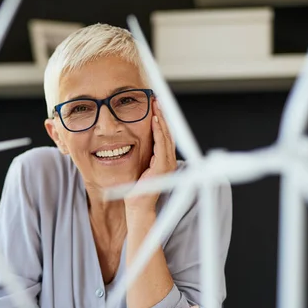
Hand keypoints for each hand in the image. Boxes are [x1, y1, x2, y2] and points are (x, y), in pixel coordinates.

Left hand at [125, 100, 176, 214]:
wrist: (138, 207)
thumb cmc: (137, 189)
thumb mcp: (141, 168)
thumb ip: (145, 156)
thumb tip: (139, 142)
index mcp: (164, 160)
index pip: (164, 135)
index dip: (162, 120)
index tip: (156, 106)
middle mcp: (169, 161)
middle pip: (168, 133)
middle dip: (163, 115)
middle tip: (158, 100)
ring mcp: (167, 164)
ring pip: (166, 136)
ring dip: (162, 119)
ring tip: (157, 106)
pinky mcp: (162, 168)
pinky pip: (161, 146)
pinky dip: (158, 132)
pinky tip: (155, 122)